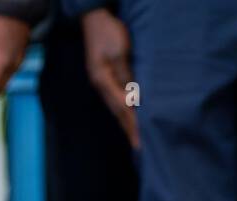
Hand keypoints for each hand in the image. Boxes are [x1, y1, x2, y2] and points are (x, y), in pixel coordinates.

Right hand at [80, 9, 137, 147]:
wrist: (95, 18)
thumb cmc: (108, 32)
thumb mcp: (118, 53)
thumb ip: (125, 76)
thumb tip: (132, 100)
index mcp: (104, 82)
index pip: (123, 108)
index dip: (133, 125)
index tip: (141, 141)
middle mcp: (102, 85)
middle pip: (118, 112)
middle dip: (129, 129)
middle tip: (139, 147)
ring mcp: (102, 81)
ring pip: (117, 107)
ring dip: (126, 122)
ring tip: (134, 136)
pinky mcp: (105, 76)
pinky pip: (117, 97)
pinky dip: (124, 109)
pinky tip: (127, 114)